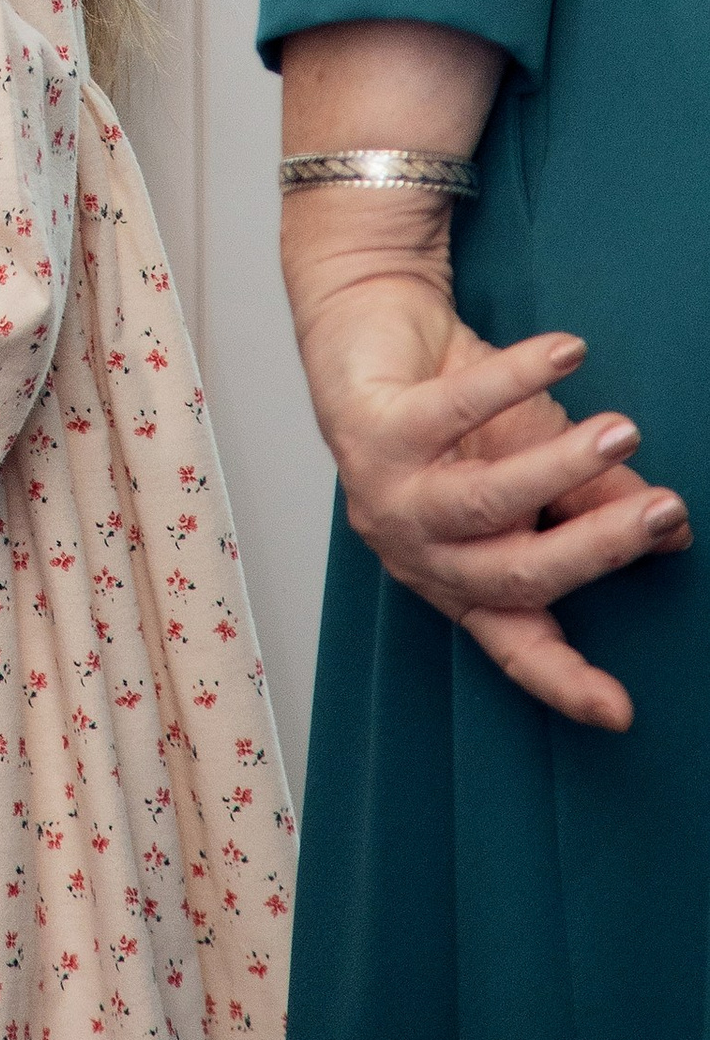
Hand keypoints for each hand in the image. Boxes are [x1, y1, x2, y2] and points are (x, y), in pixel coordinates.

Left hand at [285, 190, 690, 729]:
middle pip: (515, 574)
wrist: (372, 328)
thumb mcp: (537, 458)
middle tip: (662, 512)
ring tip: (622, 432)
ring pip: (484, 500)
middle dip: (596, 547)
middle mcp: (418, 549)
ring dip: (560, 466)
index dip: (564, 681)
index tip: (618, 711)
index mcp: (460, 577)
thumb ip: (596, 498)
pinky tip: (566, 354)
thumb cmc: (456, 411)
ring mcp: (387, 493)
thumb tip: (672, 530)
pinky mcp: (368, 428)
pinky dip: (515, 378)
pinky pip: (453, 409)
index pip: (515, 644)